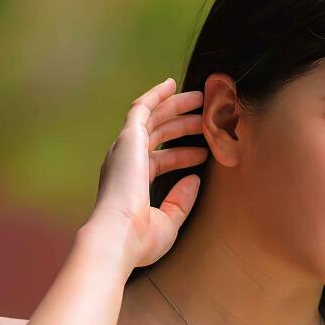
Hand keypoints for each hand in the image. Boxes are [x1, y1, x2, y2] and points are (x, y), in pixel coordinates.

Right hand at [87, 77, 208, 269]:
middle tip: (206, 116)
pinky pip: (142, 108)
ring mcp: (125, 149)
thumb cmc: (140, 240)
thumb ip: (181, 200)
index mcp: (132, 183)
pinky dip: (156, 95)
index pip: (159, 160)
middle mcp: (125, 163)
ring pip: (153, 118)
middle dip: (182, 124)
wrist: (118, 237)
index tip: (206, 153)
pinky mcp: (128, 139)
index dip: (183, 154)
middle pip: (157, 134)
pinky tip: (172, 84)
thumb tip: (195, 179)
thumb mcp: (169, 221)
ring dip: (176, 107)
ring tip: (201, 100)